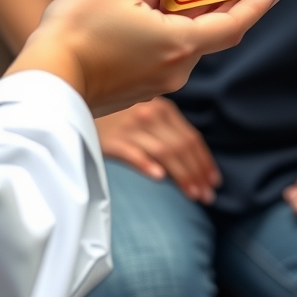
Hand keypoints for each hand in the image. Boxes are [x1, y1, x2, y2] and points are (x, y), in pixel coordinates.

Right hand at [6, 0, 278, 115]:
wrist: (44, 80)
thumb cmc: (78, 29)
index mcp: (180, 43)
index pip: (232, 25)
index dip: (255, 6)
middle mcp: (176, 69)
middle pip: (208, 33)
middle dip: (216, 4)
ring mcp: (155, 84)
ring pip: (183, 44)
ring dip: (185, 16)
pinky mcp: (136, 89)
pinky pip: (162, 55)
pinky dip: (164, 31)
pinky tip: (147, 10)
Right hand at [96, 97, 220, 203]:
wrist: (81, 99)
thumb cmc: (118, 115)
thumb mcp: (147, 114)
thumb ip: (167, 131)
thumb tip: (191, 162)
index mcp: (164, 108)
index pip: (192, 138)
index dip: (205, 161)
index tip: (215, 181)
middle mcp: (151, 115)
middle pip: (182, 147)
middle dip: (198, 173)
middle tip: (208, 196)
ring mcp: (132, 127)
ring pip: (164, 153)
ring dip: (183, 175)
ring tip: (194, 195)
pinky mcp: (113, 140)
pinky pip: (133, 153)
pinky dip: (147, 164)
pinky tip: (159, 177)